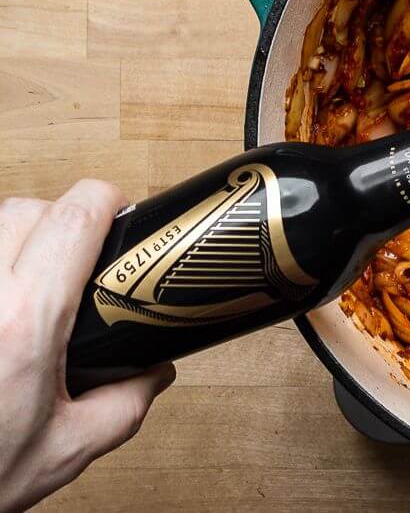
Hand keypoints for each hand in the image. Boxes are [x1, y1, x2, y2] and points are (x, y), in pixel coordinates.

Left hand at [0, 182, 174, 512]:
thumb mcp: (62, 451)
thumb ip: (122, 407)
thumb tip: (154, 374)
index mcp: (26, 322)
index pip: (75, 217)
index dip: (107, 200)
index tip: (120, 212)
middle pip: (29, 208)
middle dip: (63, 216)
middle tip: (78, 252)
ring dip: (18, 234)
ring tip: (32, 276)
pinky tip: (4, 297)